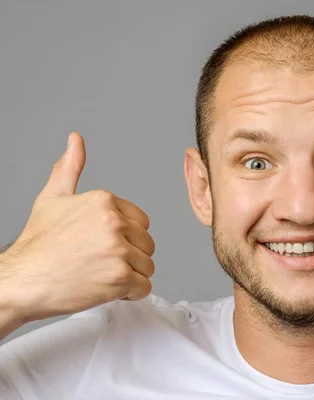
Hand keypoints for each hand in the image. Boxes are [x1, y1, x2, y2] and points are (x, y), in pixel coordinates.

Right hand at [0, 132, 154, 323]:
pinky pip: (144, 286)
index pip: (141, 222)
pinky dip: (130, 293)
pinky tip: (106, 289)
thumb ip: (69, 169)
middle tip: (99, 263)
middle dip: (129, 256)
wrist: (20, 282)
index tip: (103, 245)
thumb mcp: (52, 198)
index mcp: (104, 201)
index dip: (125, 238)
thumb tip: (76, 140)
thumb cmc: (37, 245)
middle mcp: (114, 222)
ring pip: (147, 265)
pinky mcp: (120, 277)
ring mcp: (118, 250)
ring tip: (100, 275)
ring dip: (130, 275)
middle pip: (146, 244)